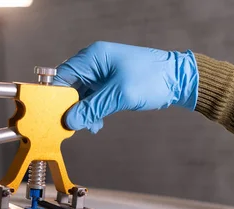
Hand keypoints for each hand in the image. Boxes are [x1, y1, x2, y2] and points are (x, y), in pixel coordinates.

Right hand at [54, 41, 198, 132]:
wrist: (179, 80)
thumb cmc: (152, 79)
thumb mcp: (120, 95)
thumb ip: (92, 108)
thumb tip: (69, 121)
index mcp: (94, 57)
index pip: (63, 76)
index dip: (56, 97)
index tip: (54, 115)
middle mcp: (94, 63)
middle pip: (69, 87)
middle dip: (70, 108)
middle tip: (73, 125)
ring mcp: (101, 74)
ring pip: (80, 96)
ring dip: (83, 113)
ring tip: (90, 126)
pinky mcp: (108, 84)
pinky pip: (92, 99)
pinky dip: (92, 112)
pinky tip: (97, 124)